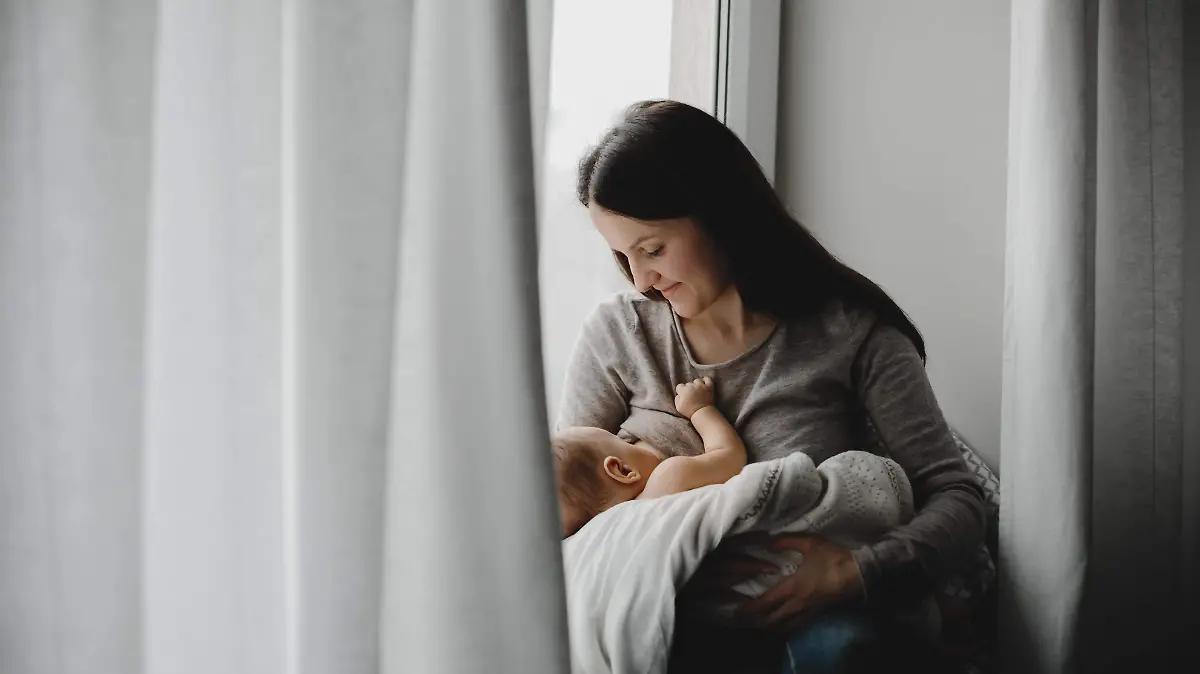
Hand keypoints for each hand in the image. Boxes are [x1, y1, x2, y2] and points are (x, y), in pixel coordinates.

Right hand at [674, 376, 713, 418]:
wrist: (702, 413)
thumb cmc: (689, 411)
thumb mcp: (678, 407)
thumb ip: (677, 398)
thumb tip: (679, 394)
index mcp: (683, 390)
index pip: (679, 386)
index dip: (680, 391)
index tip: (683, 396)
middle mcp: (692, 386)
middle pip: (688, 384)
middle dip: (688, 389)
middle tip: (691, 396)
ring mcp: (701, 385)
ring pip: (697, 381)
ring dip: (696, 385)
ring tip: (697, 391)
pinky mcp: (708, 387)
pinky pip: (707, 379)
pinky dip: (706, 380)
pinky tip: (704, 383)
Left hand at [735, 535, 864, 631]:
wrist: (860, 573)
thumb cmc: (833, 558)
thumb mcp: (809, 543)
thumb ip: (786, 542)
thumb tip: (768, 544)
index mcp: (794, 587)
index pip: (768, 601)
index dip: (752, 607)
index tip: (740, 611)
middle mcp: (799, 603)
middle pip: (774, 619)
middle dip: (759, 622)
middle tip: (746, 622)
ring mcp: (810, 610)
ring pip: (787, 625)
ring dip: (772, 627)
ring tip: (762, 626)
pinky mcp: (820, 613)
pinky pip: (799, 624)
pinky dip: (788, 626)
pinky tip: (785, 625)